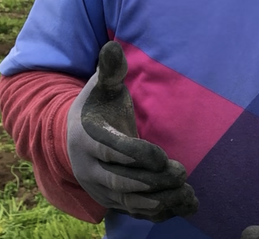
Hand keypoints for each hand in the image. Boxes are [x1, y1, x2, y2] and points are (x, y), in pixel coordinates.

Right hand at [66, 41, 198, 221]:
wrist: (71, 137)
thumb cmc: (97, 107)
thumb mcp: (101, 87)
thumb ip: (109, 70)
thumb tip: (112, 46)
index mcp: (87, 137)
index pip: (112, 151)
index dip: (138, 155)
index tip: (163, 156)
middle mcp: (88, 167)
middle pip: (120, 181)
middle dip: (152, 180)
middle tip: (182, 173)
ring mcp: (98, 188)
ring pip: (128, 200)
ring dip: (159, 199)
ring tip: (187, 192)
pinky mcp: (110, 201)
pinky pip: (133, 212)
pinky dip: (158, 211)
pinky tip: (184, 205)